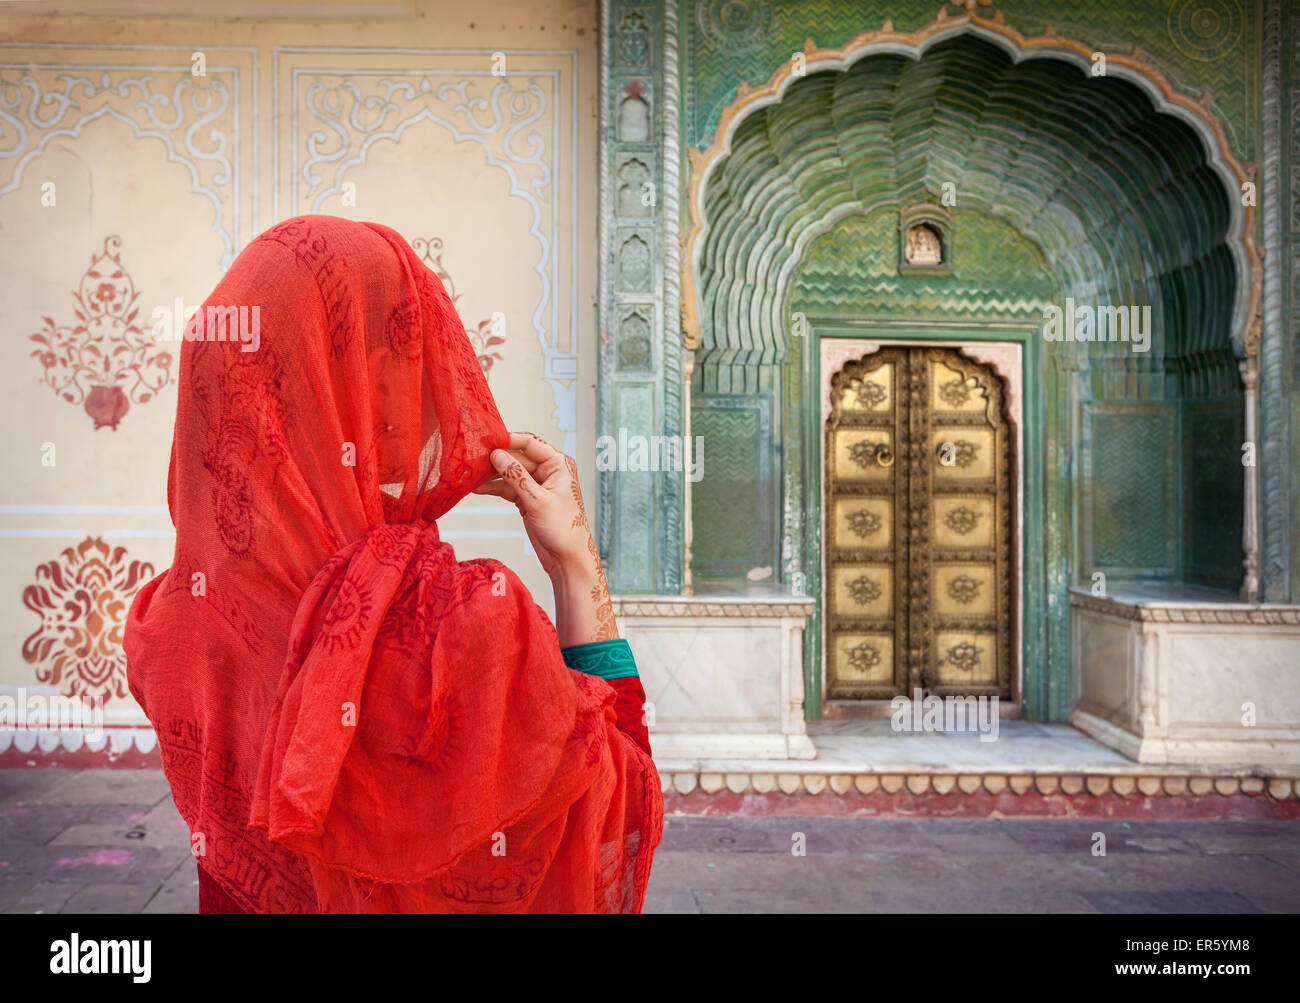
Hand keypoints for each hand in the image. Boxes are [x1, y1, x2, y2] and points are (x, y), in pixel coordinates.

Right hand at [472, 432, 590, 578]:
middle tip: (473, 458)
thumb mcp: (538, 500)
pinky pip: (507, 487)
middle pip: (517, 457)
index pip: (531, 443)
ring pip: (509, 473)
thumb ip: (516, 476)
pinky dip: (493, 488)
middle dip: (496, 459)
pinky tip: (476, 487)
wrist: (567, 558)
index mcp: (559, 465)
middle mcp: (548, 471)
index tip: (488, 441)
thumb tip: (498, 455)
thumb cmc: (564, 529)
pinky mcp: (527, 498)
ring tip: (470, 473)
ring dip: (491, 474)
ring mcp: (537, 485)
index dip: (509, 440)